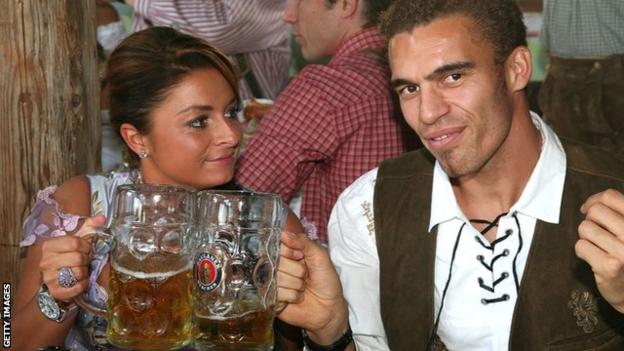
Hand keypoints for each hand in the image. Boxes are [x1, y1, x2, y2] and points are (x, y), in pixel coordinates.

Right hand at [38, 215, 105, 301]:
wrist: (57, 281)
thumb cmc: (68, 258)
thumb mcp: (76, 240)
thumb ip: (89, 228)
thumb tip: (102, 218)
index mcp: (49, 246)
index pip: (75, 242)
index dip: (86, 246)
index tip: (86, 249)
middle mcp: (46, 261)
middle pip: (78, 258)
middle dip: (86, 259)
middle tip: (84, 261)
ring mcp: (49, 278)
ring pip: (78, 272)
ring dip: (85, 272)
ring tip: (81, 271)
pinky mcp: (55, 292)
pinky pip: (78, 287)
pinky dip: (84, 285)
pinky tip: (81, 281)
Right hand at [277, 232, 349, 343]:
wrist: (330, 308)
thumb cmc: (326, 281)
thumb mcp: (321, 256)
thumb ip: (305, 242)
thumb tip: (283, 234)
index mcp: (289, 253)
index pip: (278, 245)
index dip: (290, 252)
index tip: (301, 258)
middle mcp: (279, 266)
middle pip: (277, 261)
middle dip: (297, 270)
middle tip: (305, 276)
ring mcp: (274, 282)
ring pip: (277, 278)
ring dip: (296, 284)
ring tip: (303, 288)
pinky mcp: (272, 298)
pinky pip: (277, 292)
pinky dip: (292, 296)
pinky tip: (297, 298)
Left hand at [576, 189, 623, 312]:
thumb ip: (616, 213)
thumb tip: (588, 205)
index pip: (611, 197)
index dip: (594, 200)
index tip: (588, 210)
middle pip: (595, 211)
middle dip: (590, 222)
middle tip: (598, 236)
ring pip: (585, 228)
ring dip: (586, 238)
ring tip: (599, 249)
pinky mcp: (610, 266)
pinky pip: (581, 246)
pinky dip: (583, 252)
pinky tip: (596, 260)